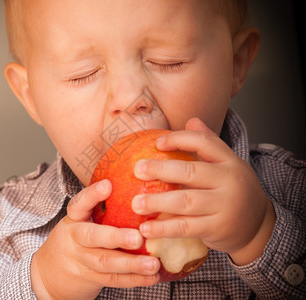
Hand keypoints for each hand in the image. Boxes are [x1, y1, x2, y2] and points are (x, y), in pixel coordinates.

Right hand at [31, 179, 159, 299]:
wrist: (48, 274)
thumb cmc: (75, 238)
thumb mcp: (79, 221)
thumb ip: (101, 209)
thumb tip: (139, 190)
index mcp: (73, 219)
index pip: (79, 204)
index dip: (92, 195)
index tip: (108, 185)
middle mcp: (75, 239)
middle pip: (93, 237)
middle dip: (116, 237)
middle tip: (137, 237)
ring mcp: (82, 261)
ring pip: (106, 262)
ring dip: (131, 264)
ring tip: (153, 263)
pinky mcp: (91, 279)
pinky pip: (113, 279)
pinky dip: (134, 279)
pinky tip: (152, 277)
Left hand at [132, 118, 275, 265]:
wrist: (258, 227)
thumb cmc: (232, 191)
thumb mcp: (227, 165)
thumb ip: (209, 145)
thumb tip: (191, 121)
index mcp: (229, 161)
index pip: (204, 142)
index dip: (179, 139)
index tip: (156, 143)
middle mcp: (229, 181)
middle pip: (191, 172)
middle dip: (161, 170)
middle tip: (137, 169)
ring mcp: (224, 206)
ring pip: (186, 201)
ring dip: (157, 202)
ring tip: (135, 203)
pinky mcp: (217, 228)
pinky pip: (186, 227)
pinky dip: (164, 228)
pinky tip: (145, 229)